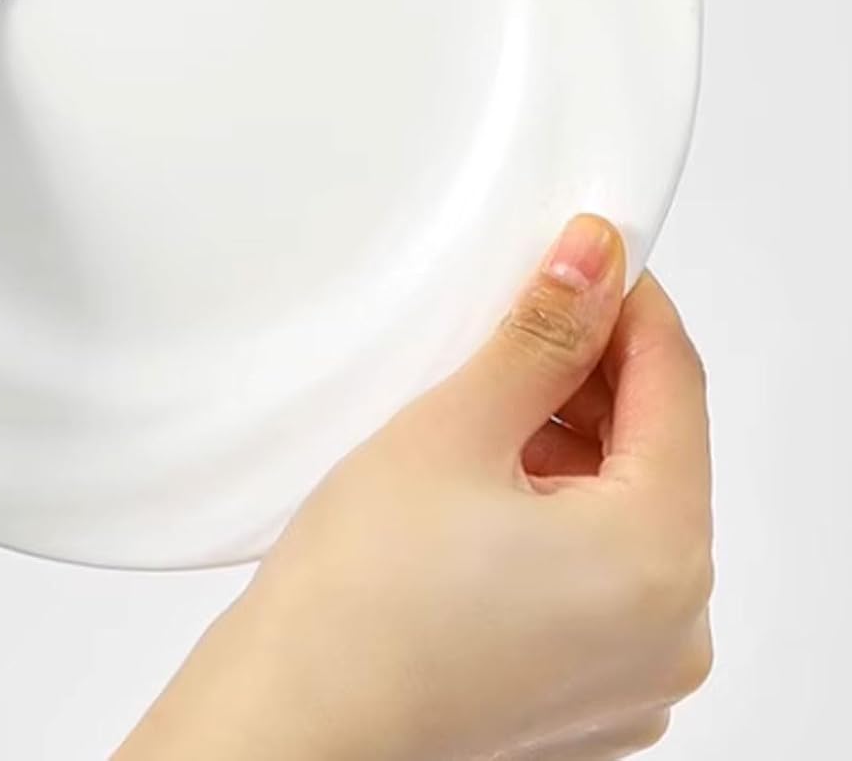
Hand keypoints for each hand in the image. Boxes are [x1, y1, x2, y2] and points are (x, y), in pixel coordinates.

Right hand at [118, 215, 712, 760]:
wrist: (294, 723)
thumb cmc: (358, 601)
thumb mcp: (453, 428)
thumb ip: (540, 335)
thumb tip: (593, 262)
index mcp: (660, 558)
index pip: (676, 383)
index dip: (628, 302)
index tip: (588, 255)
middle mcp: (673, 631)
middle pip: (655, 453)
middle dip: (591, 377)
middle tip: (514, 323)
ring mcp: (635, 676)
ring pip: (625, 515)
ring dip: (569, 448)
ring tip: (477, 416)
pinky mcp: (588, 697)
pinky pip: (601, 579)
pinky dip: (557, 520)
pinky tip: (480, 492)